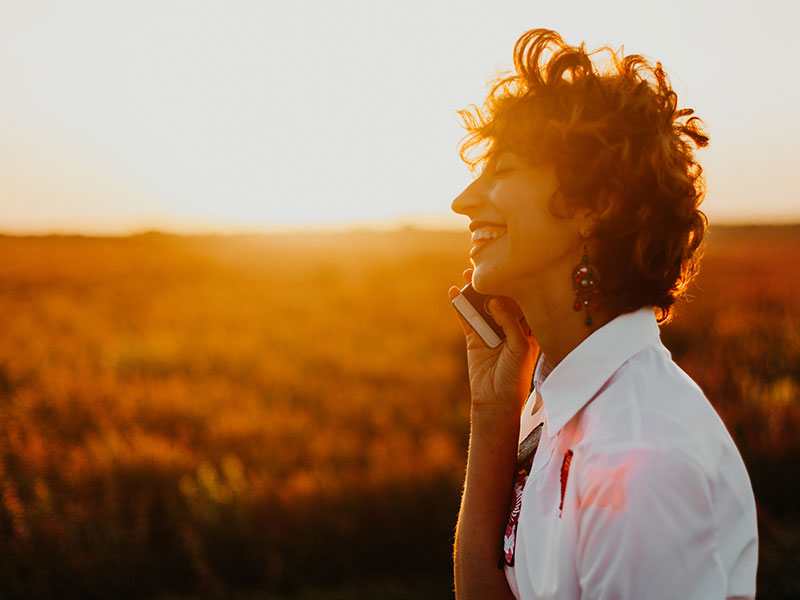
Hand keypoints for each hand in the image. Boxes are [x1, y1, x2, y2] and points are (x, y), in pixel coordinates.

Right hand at [449, 269, 537, 414]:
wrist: (496, 401)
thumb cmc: (516, 375)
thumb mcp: (521, 347)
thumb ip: (510, 322)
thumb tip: (495, 300)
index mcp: (527, 328)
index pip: (522, 301)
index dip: (516, 284)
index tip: (510, 266)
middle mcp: (509, 326)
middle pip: (500, 299)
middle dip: (493, 283)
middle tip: (484, 264)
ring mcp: (490, 331)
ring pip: (481, 305)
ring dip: (474, 290)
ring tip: (467, 272)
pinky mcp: (474, 338)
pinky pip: (465, 318)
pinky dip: (459, 305)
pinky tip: (453, 291)